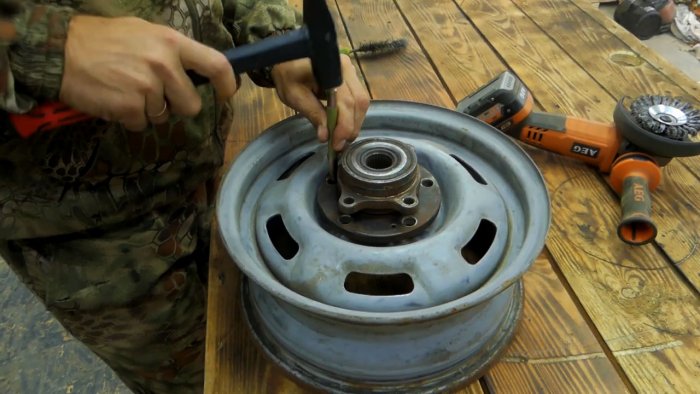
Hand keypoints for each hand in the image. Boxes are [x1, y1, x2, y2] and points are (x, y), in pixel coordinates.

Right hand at [59, 16, 237, 130]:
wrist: (60, 51)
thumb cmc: (102, 39)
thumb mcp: (142, 32)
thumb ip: (170, 50)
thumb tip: (194, 69)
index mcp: (171, 42)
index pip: (216, 65)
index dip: (227, 84)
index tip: (225, 94)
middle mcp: (164, 64)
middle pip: (191, 104)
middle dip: (176, 106)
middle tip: (155, 94)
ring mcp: (147, 88)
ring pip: (164, 116)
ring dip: (148, 110)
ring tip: (125, 89)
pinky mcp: (130, 108)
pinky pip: (141, 125)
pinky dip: (129, 118)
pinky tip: (114, 99)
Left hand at [271, 54, 369, 149]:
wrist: (286, 58)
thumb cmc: (288, 74)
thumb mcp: (295, 95)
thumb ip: (312, 113)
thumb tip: (325, 136)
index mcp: (332, 69)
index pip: (346, 101)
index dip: (344, 125)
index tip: (336, 144)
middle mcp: (347, 68)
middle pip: (359, 102)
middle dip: (351, 127)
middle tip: (339, 145)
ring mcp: (351, 72)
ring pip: (361, 102)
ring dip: (354, 123)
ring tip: (341, 138)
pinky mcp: (350, 78)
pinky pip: (357, 99)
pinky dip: (352, 115)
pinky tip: (342, 127)